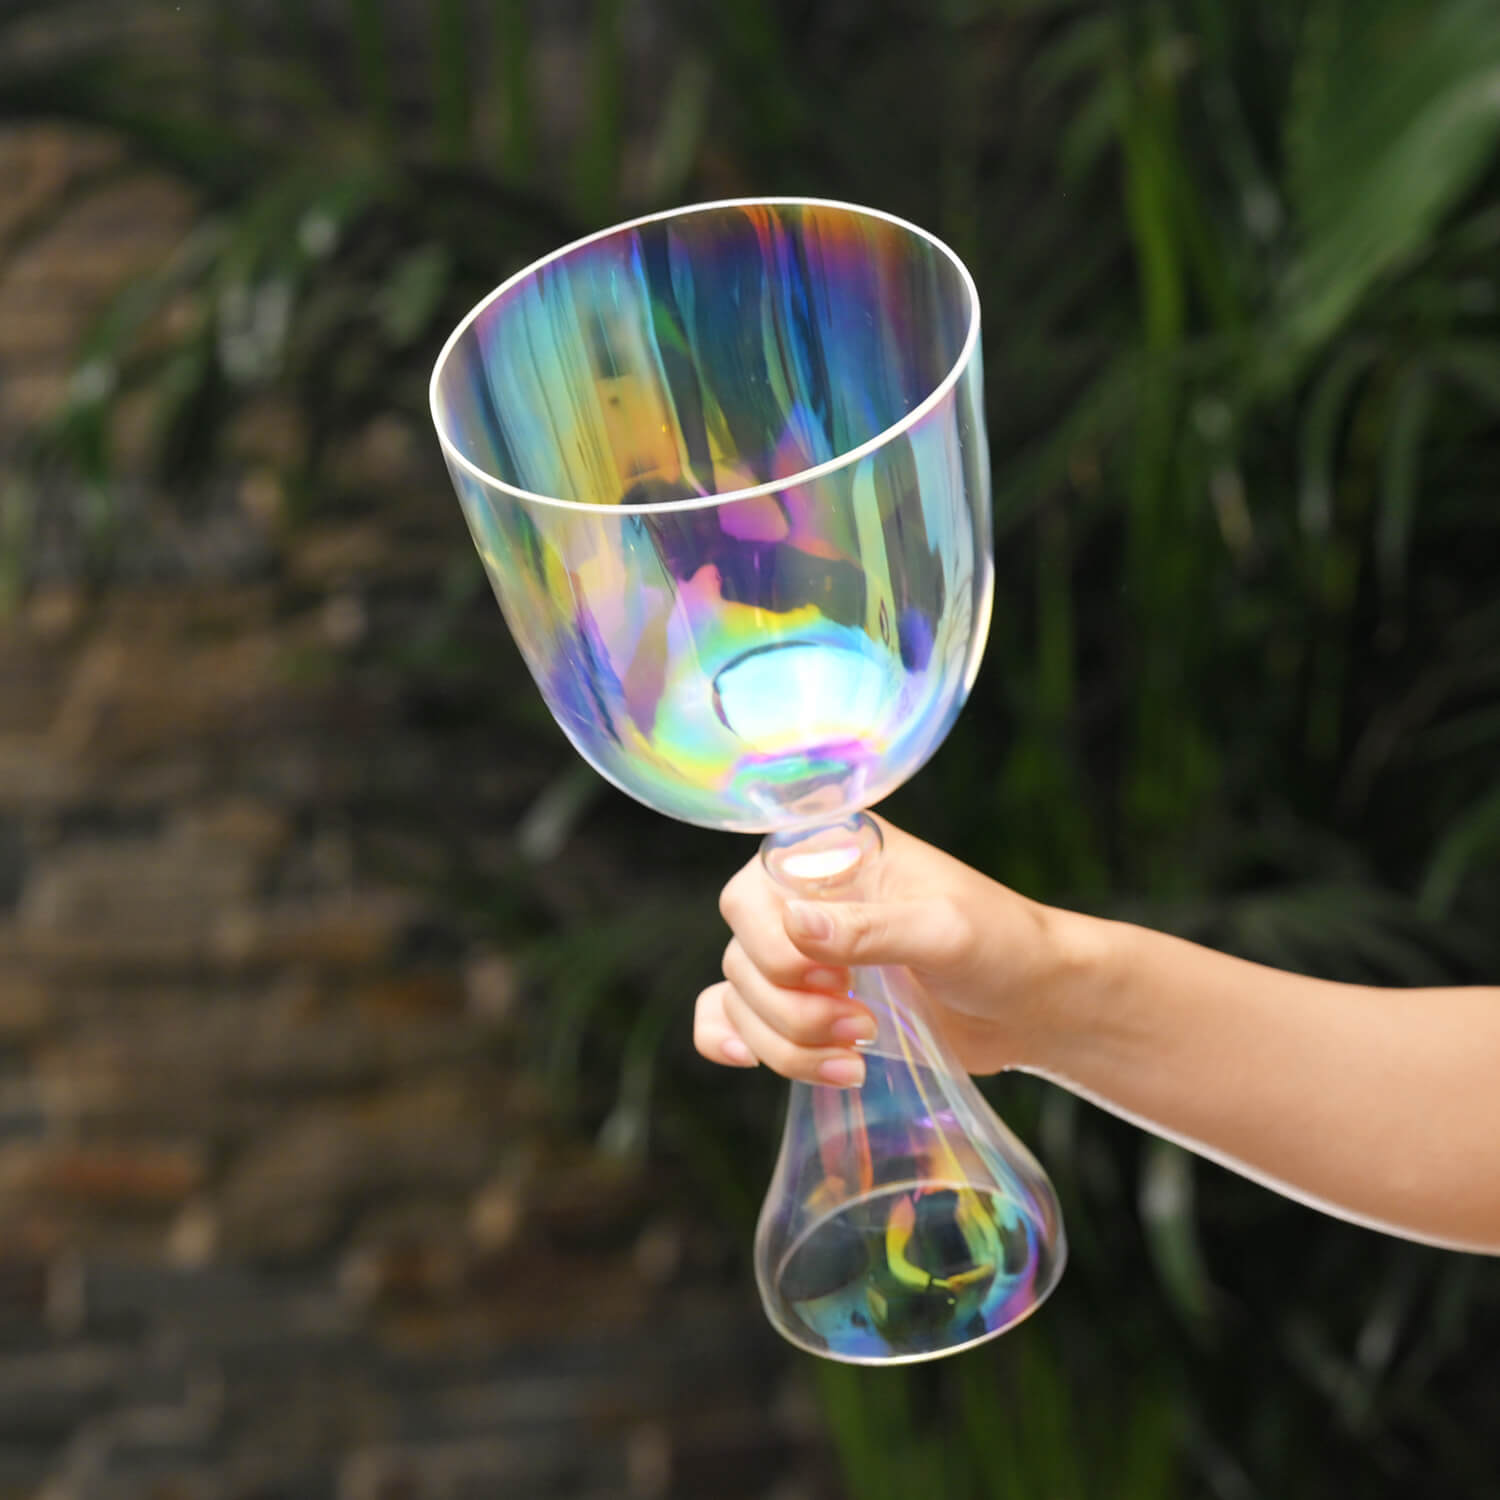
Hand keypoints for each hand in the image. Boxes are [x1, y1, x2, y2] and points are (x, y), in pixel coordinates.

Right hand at [694, 815, 1095, 1085]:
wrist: (1031, 1002)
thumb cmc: (1000, 945)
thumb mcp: (946, 929)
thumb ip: (872, 928)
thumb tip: (795, 928)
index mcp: (831, 855)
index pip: (751, 895)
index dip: (776, 947)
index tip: (836, 978)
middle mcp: (803, 898)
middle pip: (742, 956)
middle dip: (792, 1009)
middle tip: (862, 1026)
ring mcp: (800, 953)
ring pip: (740, 997)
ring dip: (784, 1042)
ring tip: (851, 1062)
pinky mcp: (803, 1002)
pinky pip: (732, 1015)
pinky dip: (729, 1038)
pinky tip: (743, 1060)